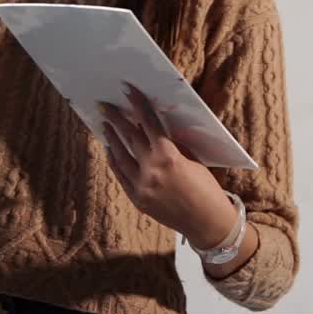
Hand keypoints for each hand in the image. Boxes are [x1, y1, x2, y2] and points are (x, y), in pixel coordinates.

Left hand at [99, 83, 238, 248]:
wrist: (207, 222)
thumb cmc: (206, 188)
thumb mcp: (191, 160)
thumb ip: (171, 145)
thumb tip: (152, 128)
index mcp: (169, 156)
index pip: (149, 123)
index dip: (138, 105)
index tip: (128, 91)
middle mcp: (152, 170)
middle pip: (130, 137)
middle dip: (117, 120)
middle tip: (105, 106)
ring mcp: (142, 186)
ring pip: (121, 156)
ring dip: (112, 139)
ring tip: (105, 126)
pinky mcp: (137, 200)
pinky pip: (121, 176)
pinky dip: (114, 161)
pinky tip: (110, 151)